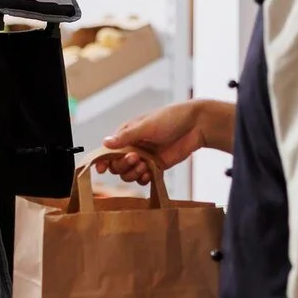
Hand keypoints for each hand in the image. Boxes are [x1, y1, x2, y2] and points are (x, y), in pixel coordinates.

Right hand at [95, 99, 232, 184]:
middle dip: (123, 165)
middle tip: (136, 158)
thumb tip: (105, 143)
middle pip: (117, 165)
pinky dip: (144, 179)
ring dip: (133, 173)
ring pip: (129, 174)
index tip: (102, 169)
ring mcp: (145, 157)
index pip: (108, 150)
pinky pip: (144, 178)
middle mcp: (133, 146)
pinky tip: (149, 174)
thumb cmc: (170, 118)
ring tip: (145, 166)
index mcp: (127, 134)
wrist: (196, 125)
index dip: (103, 160)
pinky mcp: (156, 166)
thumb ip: (126, 137)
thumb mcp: (146, 126)